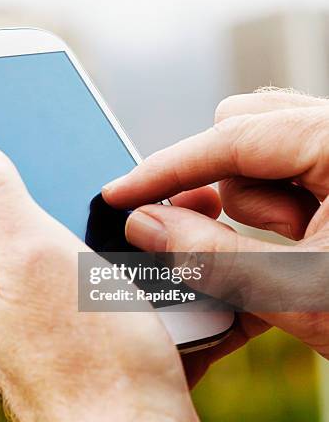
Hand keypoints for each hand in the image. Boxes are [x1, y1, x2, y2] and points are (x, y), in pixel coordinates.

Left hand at [0, 138, 217, 421]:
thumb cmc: (90, 365)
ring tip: (178, 257)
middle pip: (64, 243)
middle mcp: (11, 316)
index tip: (110, 188)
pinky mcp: (94, 362)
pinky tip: (181, 296)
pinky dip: (155, 299)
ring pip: (101, 275)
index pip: (18, 215)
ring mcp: (53, 341)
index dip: (66, 194)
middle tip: (160, 219)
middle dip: (113, 228)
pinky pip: (125, 311)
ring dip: (143, 262)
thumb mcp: (33, 258)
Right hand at [102, 90, 328, 384]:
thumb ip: (208, 254)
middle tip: (218, 237)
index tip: (118, 194)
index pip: (230, 139)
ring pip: (263, 155)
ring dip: (256, 206)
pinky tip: (304, 244)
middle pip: (244, 130)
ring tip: (295, 253)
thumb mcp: (301, 291)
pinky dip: (275, 209)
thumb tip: (141, 223)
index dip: (164, 171)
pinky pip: (286, 174)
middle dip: (224, 187)